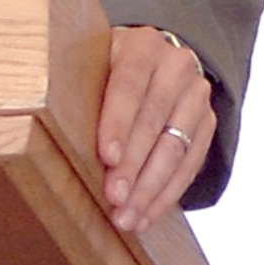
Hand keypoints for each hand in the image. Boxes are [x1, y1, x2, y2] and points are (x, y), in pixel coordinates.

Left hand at [97, 25, 214, 234]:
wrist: (153, 62)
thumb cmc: (107, 68)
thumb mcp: (93, 62)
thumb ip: (80, 86)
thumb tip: (56, 131)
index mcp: (142, 46)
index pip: (129, 85)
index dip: (117, 122)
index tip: (107, 157)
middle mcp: (176, 66)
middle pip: (153, 121)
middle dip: (133, 165)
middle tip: (114, 198)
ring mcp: (196, 95)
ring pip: (175, 148)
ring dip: (150, 189)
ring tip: (128, 217)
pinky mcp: (208, 122)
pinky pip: (190, 164)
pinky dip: (167, 194)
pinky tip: (147, 215)